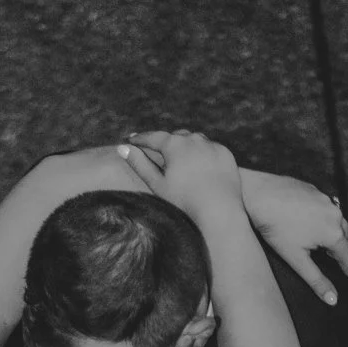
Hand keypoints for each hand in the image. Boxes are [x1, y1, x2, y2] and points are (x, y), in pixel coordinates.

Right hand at [114, 129, 242, 219]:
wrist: (219, 210)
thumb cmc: (184, 200)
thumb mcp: (158, 184)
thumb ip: (140, 164)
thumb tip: (122, 148)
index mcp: (175, 144)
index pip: (153, 137)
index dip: (141, 139)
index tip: (131, 139)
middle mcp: (194, 139)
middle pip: (175, 136)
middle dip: (165, 141)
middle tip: (156, 148)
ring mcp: (212, 145)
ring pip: (194, 140)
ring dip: (185, 145)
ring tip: (179, 156)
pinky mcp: (226, 154)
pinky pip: (211, 149)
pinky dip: (203, 154)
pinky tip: (200, 164)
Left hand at [238, 170, 347, 305]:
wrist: (258, 195)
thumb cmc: (276, 228)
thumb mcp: (297, 259)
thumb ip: (317, 280)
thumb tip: (333, 300)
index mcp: (334, 233)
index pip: (347, 255)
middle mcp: (335, 214)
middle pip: (343, 237)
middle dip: (340, 249)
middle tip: (337, 260)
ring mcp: (325, 199)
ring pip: (335, 219)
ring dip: (333, 231)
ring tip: (326, 241)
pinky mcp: (315, 190)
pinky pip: (325, 207)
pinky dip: (322, 216)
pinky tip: (314, 220)